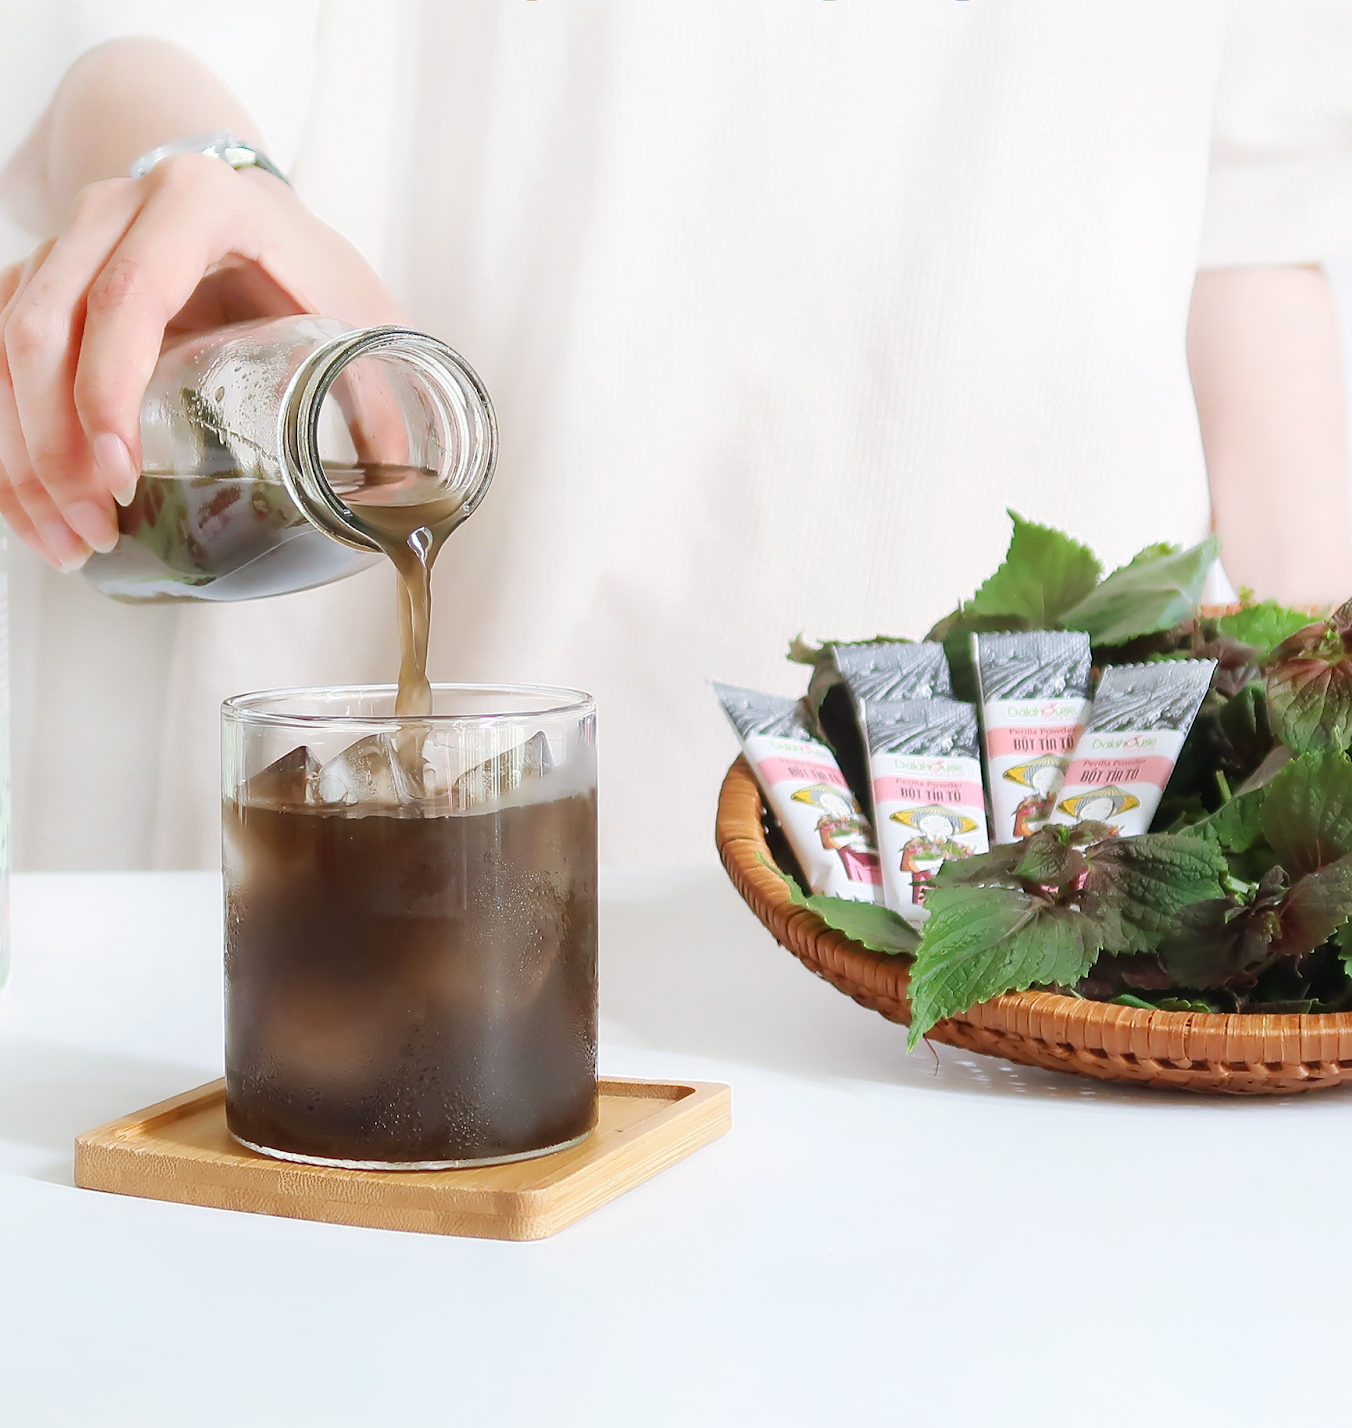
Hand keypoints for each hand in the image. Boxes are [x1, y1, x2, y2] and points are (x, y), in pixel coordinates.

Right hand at [0, 155, 403, 569]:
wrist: (245, 207)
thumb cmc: (302, 261)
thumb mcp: (358, 313)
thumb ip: (384, 393)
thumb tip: (406, 494)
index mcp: (198, 205)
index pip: (128, 297)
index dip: (109, 391)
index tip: (119, 475)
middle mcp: (113, 211)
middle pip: (41, 327)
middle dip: (55, 445)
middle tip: (95, 529)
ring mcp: (63, 243)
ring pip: (2, 346)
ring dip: (20, 457)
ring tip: (66, 543)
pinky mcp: (38, 283)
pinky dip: (9, 442)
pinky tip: (32, 511)